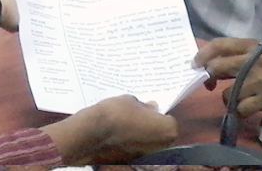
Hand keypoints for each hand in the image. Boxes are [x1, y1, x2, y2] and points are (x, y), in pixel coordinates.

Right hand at [43, 95, 177, 163]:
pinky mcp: (132, 161)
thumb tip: (152, 107)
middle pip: (162, 134)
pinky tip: (121, 133)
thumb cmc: (116, 112)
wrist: (91, 133)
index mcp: (167, 129)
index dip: (158, 114)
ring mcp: (147, 156)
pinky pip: (137, 149)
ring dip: (143, 135)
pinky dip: (132, 142)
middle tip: (140, 114)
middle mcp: (161, 146)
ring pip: (149, 142)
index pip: (169, 120)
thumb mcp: (131, 100)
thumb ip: (145, 106)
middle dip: (153, 125)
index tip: (149, 109)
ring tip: (128, 123)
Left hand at [195, 37, 261, 116]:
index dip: (203, 53)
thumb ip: (238, 59)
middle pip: (219, 65)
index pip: (221, 44)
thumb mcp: (260, 57)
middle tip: (210, 84)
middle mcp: (255, 59)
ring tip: (241, 99)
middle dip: (210, 77)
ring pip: (229, 93)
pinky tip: (250, 108)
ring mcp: (261, 79)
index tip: (194, 63)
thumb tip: (208, 65)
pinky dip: (241, 111)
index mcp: (252, 46)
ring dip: (230, 100)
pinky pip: (241, 108)